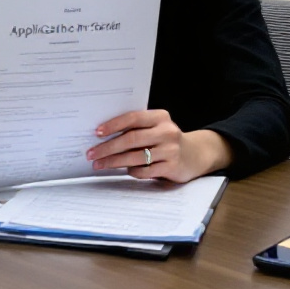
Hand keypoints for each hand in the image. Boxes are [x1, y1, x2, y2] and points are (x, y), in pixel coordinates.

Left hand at [87, 109, 231, 182]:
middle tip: (92, 154)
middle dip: (108, 147)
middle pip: (131, 139)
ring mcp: (170, 150)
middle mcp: (166, 131)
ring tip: (100, 164)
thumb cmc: (167, 140)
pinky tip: (124, 170)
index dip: (113, 125)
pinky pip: (145, 171)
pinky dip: (132, 171)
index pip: (133, 118)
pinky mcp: (172, 167)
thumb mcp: (156, 128)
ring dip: (114, 161)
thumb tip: (104, 135)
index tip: (97, 132)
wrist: (196, 154)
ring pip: (135, 156)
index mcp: (160, 117)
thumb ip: (137, 128)